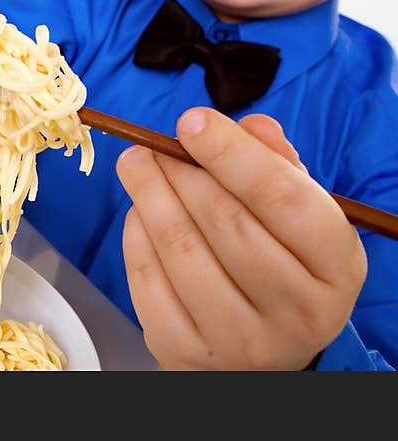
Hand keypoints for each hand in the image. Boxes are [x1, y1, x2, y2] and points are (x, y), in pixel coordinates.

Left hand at [115, 108, 366, 369]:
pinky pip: (148, 280)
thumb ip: (276, 165)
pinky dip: (136, 235)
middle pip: (226, 221)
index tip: (191, 120)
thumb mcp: (297, 216)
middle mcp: (297, 311)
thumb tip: (249, 125)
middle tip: (155, 145)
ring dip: (149, 195)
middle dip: (181, 172)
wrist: (259, 352)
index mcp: (336, 267)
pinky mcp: (186, 351)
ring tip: (136, 164)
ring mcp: (240, 338)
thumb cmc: (278, 262)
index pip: (281, 197)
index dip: (231, 152)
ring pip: (182, 249)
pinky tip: (138, 210)